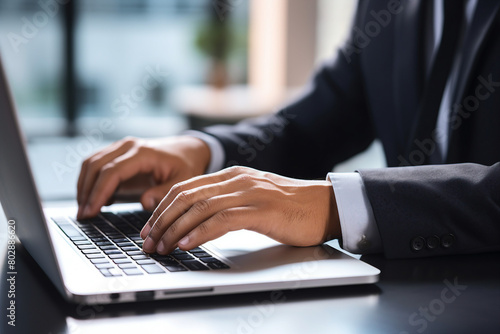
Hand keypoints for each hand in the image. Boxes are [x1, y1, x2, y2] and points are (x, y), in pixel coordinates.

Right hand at [77, 136, 209, 218]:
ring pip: (91, 162)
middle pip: (95, 165)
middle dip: (86, 191)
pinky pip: (95, 164)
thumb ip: (164, 193)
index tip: (91, 211)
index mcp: (144, 153)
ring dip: (83, 186)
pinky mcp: (117, 152)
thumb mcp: (183, 182)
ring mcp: (121, 147)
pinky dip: (89, 181)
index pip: (112, 171)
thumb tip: (144, 203)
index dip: (99, 192)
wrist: (188, 150)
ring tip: (84, 210)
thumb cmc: (186, 166)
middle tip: (83, 216)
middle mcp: (128, 146)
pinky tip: (94, 200)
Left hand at [140, 166, 340, 253]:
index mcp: (231, 175)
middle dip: (162, 220)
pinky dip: (201, 233)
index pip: (185, 188)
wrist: (325, 206)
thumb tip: (195, 221)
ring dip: (175, 229)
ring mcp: (249, 193)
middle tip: (149, 241)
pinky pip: (223, 220)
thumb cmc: (288, 207)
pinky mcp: (261, 209)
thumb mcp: (251, 198)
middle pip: (186, 196)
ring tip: (162, 247)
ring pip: (200, 207)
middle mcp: (236, 180)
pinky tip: (188, 245)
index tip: (149, 229)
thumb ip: (226, 203)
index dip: (161, 208)